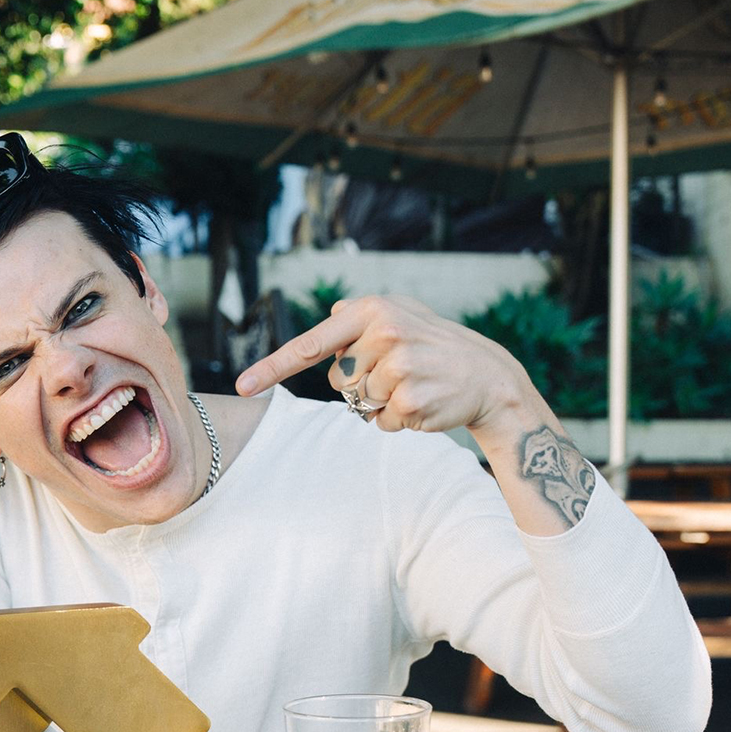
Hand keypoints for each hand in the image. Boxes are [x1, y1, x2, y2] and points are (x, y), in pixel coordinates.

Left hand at [235, 294, 536, 435]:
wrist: (487, 376)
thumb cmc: (435, 346)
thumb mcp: (402, 314)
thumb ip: (360, 315)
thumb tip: (328, 313)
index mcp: (373, 310)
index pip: (311, 343)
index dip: (272, 367)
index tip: (243, 386)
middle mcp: (383, 333)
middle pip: (338, 380)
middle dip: (361, 384)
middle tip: (400, 372)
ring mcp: (397, 366)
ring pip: (358, 403)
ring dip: (380, 404)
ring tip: (413, 386)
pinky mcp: (409, 399)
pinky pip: (379, 422)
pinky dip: (396, 420)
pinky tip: (423, 402)